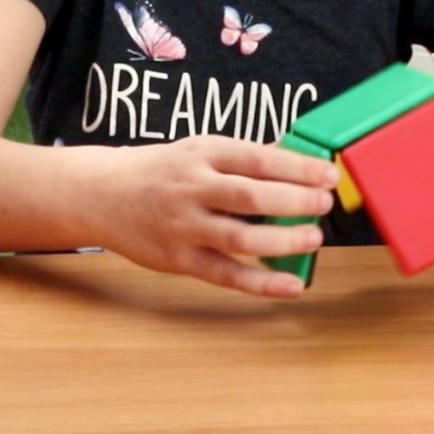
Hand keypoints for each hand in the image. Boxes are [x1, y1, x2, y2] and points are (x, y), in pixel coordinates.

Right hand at [89, 136, 338, 296]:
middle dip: (294, 201)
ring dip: (282, 240)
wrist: (103, 193)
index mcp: (206, 153)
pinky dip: (261, 282)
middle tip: (325, 203)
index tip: (329, 173)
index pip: (259, 159)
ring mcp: (185, 226)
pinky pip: (224, 274)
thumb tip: (300, 159)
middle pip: (250, 197)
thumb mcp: (203, 148)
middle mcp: (194, 188)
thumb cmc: (166, 169)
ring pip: (239, 238)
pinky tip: (291, 285)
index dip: (297, 167)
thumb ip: (248, 157)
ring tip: (314, 238)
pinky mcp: (179, 260)